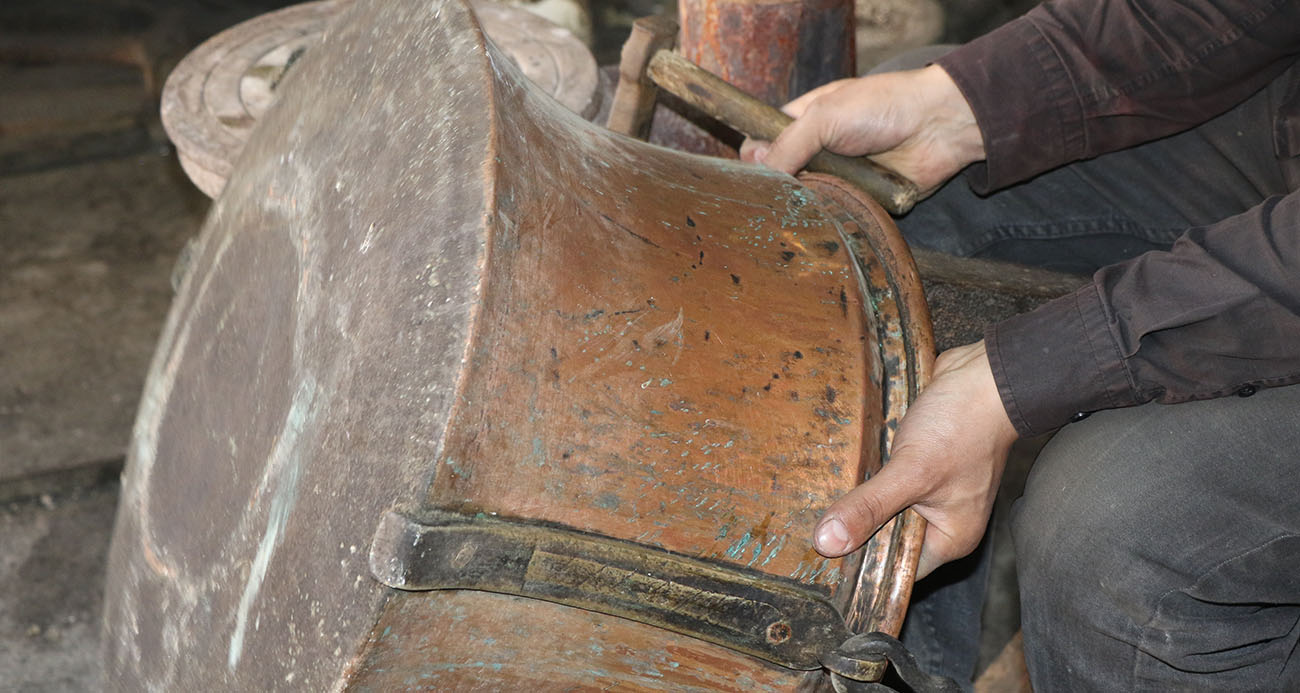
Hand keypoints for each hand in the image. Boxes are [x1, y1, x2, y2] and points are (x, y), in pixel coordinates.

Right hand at [740, 65, 984, 194]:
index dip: (755, 156)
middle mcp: (816, 149)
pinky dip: (830, 216)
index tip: (757, 167)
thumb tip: (760, 170)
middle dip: (778, 185)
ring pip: (804, 199)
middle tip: (782, 191)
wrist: (938, 127)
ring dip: (805, 203)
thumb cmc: (884, 107)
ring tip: (807, 205)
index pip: (761, 141)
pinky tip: (827, 217)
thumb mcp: (825, 115)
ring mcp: (836, 175)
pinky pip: (833, 214)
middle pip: (780, 176)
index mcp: (803, 119)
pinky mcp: (857, 198)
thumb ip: (788, 143)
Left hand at [813, 341, 1017, 577]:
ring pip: (882, 506)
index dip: (860, 567)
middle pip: (885, 538)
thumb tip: (826, 543)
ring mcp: (929, 490)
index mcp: (948, 538)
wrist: (985, 375)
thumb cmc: (963, 427)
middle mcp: (940, 520)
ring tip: (812, 504)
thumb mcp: (911, 472)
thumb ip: (869, 507)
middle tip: (808, 530)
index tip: (819, 562)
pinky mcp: (917, 463)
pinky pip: (884, 478)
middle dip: (853, 530)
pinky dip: (865, 474)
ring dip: (857, 500)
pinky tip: (834, 472)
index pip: (896, 569)